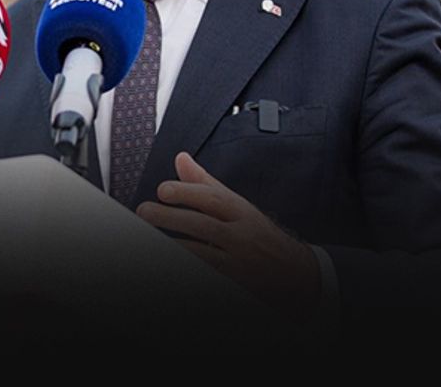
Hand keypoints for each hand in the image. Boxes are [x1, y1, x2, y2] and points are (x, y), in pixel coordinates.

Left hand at [136, 151, 320, 323]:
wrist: (296, 274)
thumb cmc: (259, 234)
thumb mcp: (237, 205)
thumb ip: (206, 183)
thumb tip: (180, 158)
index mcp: (242, 212)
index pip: (214, 199)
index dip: (187, 193)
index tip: (162, 190)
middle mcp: (242, 236)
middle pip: (204, 225)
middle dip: (172, 218)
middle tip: (144, 212)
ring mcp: (239, 262)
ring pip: (203, 253)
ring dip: (174, 245)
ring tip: (148, 238)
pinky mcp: (235, 282)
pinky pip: (208, 272)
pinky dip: (189, 265)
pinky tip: (169, 259)